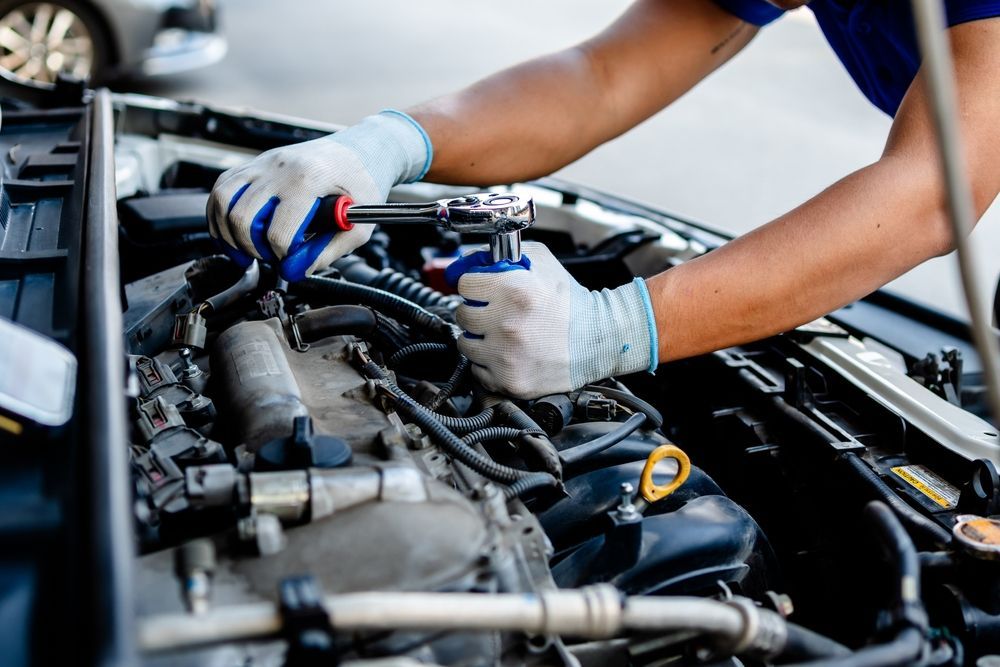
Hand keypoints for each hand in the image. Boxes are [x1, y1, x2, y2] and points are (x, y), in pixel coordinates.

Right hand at [207, 110, 430, 281]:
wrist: (362, 150)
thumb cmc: (362, 183)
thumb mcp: (358, 226)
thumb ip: (327, 253)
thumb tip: (295, 271)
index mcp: (308, 180)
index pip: (278, 232)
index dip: (282, 257)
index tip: (291, 262)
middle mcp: (279, 167)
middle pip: (242, 217)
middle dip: (252, 248)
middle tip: (269, 257)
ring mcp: (263, 162)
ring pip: (222, 200)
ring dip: (229, 233)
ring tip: (247, 251)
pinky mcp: (254, 163)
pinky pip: (222, 188)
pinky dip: (220, 214)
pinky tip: (234, 231)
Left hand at [447, 241, 657, 398]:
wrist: (599, 341)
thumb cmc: (572, 304)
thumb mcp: (543, 262)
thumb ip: (506, 255)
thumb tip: (474, 261)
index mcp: (515, 291)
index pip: (465, 284)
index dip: (474, 284)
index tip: (482, 290)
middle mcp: (508, 324)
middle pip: (462, 314)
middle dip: (476, 310)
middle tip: (494, 312)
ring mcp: (506, 356)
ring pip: (466, 343)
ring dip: (479, 338)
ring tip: (502, 334)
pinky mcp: (509, 380)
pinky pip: (478, 370)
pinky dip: (488, 363)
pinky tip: (508, 353)